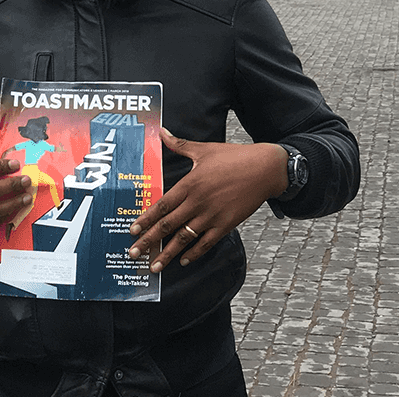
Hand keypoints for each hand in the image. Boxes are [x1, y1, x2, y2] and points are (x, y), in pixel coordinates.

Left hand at [126, 129, 286, 272]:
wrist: (265, 169)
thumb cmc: (234, 157)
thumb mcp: (205, 149)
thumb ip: (180, 145)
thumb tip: (162, 132)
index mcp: (191, 184)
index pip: (162, 205)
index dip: (146, 219)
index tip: (132, 231)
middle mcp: (198, 202)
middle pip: (168, 225)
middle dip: (149, 241)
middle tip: (134, 253)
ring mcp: (213, 215)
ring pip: (185, 238)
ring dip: (168, 254)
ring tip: (155, 267)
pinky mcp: (227, 224)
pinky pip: (207, 242)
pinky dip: (194, 253)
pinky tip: (184, 261)